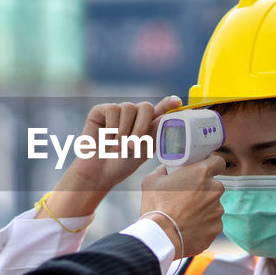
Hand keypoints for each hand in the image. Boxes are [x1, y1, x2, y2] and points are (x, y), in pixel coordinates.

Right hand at [37, 96, 181, 219]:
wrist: (98, 172)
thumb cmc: (122, 163)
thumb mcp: (144, 149)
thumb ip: (155, 131)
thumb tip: (167, 115)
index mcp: (146, 124)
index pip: (160, 109)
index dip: (168, 103)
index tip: (176, 102)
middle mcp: (133, 115)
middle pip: (146, 106)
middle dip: (141, 126)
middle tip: (133, 145)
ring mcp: (117, 111)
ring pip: (129, 107)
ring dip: (124, 130)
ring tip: (117, 147)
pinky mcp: (101, 110)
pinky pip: (112, 109)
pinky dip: (111, 126)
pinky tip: (106, 138)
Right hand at [139, 154, 225, 257]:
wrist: (161, 237)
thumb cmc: (156, 207)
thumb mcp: (151, 181)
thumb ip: (162, 170)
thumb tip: (165, 169)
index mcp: (201, 173)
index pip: (218, 163)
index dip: (211, 166)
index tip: (203, 172)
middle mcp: (214, 190)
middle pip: (214, 186)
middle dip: (203, 190)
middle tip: (186, 197)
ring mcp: (217, 210)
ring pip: (213, 206)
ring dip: (202, 208)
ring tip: (184, 215)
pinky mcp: (217, 227)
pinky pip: (212, 223)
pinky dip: (203, 224)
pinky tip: (188, 227)